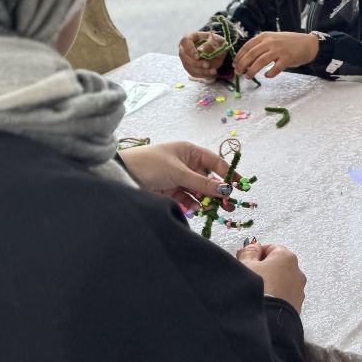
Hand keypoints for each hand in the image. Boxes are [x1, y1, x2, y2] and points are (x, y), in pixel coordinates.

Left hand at [120, 140, 240, 211]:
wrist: (120, 175)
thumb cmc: (150, 165)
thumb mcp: (179, 173)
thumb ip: (203, 184)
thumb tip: (226, 190)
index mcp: (189, 151)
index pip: (215, 162)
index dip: (229, 174)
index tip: (241, 186)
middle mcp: (185, 163)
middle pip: (208, 179)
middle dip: (218, 191)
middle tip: (229, 205)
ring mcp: (177, 178)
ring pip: (198, 191)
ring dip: (206, 200)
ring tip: (213, 210)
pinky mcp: (169, 191)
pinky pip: (187, 198)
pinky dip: (192, 205)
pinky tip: (195, 209)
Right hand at [179, 31, 224, 78]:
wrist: (218, 51)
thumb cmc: (216, 43)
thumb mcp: (217, 41)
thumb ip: (210, 44)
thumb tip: (201, 49)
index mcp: (190, 37)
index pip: (185, 42)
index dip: (190, 50)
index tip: (198, 57)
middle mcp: (184, 48)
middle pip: (184, 56)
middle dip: (196, 63)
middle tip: (207, 65)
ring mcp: (185, 58)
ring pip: (188, 66)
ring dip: (201, 70)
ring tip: (214, 71)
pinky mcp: (189, 67)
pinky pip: (192, 73)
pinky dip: (202, 75)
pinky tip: (211, 73)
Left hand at [233, 31, 318, 78]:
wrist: (307, 43)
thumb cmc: (288, 43)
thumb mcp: (273, 39)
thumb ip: (261, 45)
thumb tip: (245, 59)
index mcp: (264, 36)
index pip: (247, 46)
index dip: (239, 56)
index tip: (234, 64)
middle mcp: (270, 42)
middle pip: (251, 54)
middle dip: (242, 65)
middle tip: (238, 72)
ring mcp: (279, 50)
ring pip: (260, 61)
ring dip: (252, 70)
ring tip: (248, 76)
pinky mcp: (287, 59)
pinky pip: (275, 68)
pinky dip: (269, 73)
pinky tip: (267, 76)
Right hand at [237, 239, 305, 312]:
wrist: (268, 319)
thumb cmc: (258, 289)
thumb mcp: (246, 265)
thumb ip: (249, 251)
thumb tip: (253, 246)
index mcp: (286, 257)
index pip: (271, 248)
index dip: (256, 254)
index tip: (246, 261)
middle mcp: (297, 271)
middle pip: (278, 264)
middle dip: (264, 268)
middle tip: (250, 276)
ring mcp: (299, 288)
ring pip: (282, 280)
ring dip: (271, 283)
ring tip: (258, 291)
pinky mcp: (298, 303)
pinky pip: (285, 294)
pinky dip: (277, 295)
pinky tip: (266, 301)